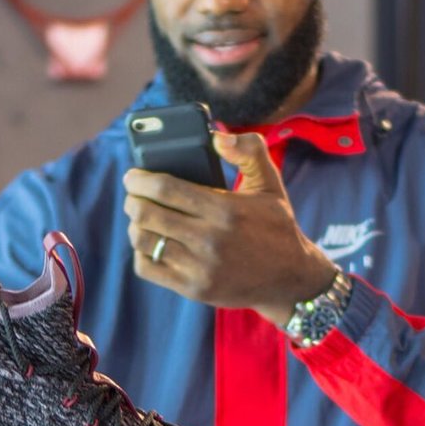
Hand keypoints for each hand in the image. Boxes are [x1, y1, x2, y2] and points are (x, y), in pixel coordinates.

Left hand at [123, 132, 336, 324]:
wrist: (291, 279)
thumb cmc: (276, 226)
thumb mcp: (270, 184)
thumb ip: (249, 151)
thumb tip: (216, 137)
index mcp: (225, 209)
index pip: (166, 188)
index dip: (140, 179)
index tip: (132, 176)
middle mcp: (210, 239)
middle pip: (147, 214)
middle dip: (133, 201)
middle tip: (134, 196)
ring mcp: (200, 267)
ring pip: (143, 241)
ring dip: (135, 226)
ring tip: (142, 219)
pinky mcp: (194, 289)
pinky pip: (148, 268)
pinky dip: (142, 253)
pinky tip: (151, 244)